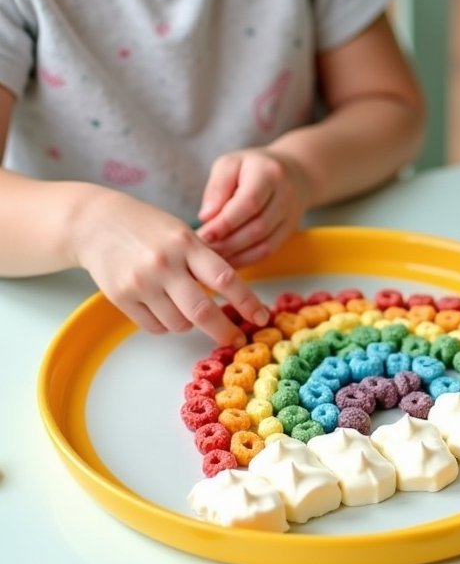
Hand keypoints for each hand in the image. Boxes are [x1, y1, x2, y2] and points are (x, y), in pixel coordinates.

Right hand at [71, 188, 268, 343]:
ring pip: (179, 324)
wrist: (94, 223)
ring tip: (182, 304)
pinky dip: (165, 324)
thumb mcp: (181, 232)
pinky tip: (160, 306)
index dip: (247, 302)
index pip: (224, 278)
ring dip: (188, 323)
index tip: (261, 317)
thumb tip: (235, 296)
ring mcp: (141, 283)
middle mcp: (164, 264)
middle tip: (235, 340)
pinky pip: (155, 327)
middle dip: (224, 331)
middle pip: (202, 311)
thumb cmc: (146, 228)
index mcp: (185, 243)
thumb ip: (205, 260)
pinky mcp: (122, 298)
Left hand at [196, 148, 310, 265]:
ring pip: (264, 244)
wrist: (292, 173)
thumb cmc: (251, 168)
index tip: (204, 235)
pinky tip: (227, 261)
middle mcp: (285, 196)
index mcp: (269, 174)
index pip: (249, 203)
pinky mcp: (288, 232)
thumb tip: (206, 217)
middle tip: (204, 249)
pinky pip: (267, 252)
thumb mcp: (229, 164)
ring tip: (212, 256)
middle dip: (228, 242)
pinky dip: (245, 260)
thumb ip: (217, 188)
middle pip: (257, 227)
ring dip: (236, 254)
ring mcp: (290, 216)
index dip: (225, 223)